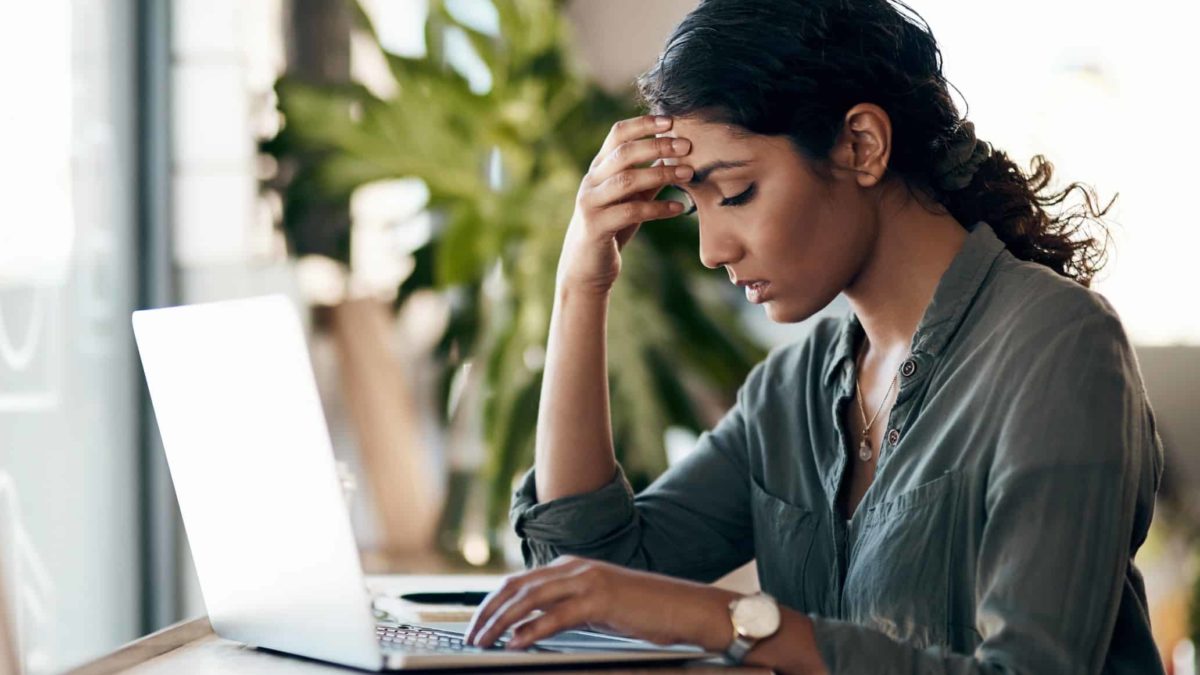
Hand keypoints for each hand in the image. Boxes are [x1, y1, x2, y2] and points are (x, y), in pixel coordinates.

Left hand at [464, 555, 736, 650]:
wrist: (684, 606)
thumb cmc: (644, 610)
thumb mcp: (596, 605)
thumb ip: (566, 606)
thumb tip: (531, 625)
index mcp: (570, 567)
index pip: (518, 582)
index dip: (491, 603)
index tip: (476, 624)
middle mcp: (574, 568)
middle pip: (516, 587)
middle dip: (488, 612)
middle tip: (471, 636)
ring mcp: (587, 581)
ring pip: (530, 599)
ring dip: (502, 623)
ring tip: (485, 642)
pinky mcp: (601, 599)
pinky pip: (557, 616)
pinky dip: (532, 630)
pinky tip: (517, 644)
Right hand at [555, 114, 693, 294]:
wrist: (585, 268)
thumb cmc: (612, 228)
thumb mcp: (631, 198)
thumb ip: (648, 178)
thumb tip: (677, 155)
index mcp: (599, 169)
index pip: (617, 134)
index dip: (643, 123)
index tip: (671, 120)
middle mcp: (591, 181)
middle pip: (623, 152)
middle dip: (657, 145)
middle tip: (687, 145)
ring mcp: (590, 203)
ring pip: (626, 179)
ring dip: (661, 173)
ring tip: (688, 173)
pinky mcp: (596, 226)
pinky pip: (630, 212)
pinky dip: (658, 208)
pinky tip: (679, 208)